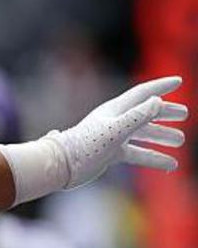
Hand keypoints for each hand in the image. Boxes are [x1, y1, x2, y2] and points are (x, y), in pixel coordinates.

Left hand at [0, 76, 187, 204]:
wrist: (62, 166)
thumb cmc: (85, 146)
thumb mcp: (115, 130)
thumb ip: (137, 116)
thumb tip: (158, 101)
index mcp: (115, 110)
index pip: (142, 94)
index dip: (160, 86)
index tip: (179, 81)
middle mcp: (114, 121)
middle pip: (145, 113)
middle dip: (165, 112)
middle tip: (185, 114)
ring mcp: (113, 138)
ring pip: (143, 134)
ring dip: (162, 136)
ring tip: (180, 140)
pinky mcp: (110, 154)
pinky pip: (137, 154)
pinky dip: (154, 157)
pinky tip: (170, 165)